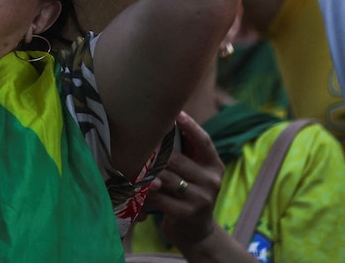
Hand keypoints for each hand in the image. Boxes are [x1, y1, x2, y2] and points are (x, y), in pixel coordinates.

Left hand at [142, 112, 224, 249]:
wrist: (197, 232)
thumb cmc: (190, 193)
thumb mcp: (196, 173)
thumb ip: (186, 152)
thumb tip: (166, 120)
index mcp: (215, 166)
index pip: (203, 141)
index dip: (190, 126)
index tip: (176, 112)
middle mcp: (212, 181)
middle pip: (178, 159)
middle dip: (156, 150)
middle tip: (135, 137)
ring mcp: (201, 198)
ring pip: (167, 178)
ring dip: (147, 170)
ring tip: (129, 160)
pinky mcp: (187, 213)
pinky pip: (160, 198)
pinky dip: (145, 191)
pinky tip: (134, 185)